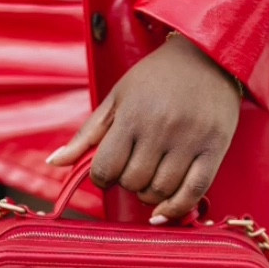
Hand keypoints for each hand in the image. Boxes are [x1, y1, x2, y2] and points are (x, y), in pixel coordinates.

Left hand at [48, 33, 241, 221]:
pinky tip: (165, 211)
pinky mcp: (214, 148)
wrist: (206, 56)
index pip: (105, 168)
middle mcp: (160, 129)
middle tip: (132, 171)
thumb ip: (87, 134)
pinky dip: (176, 208)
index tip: (107, 172)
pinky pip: (194, 191)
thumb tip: (53, 163)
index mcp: (132, 116)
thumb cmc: (155, 77)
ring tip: (150, 180)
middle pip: (133, 181)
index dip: (101, 178)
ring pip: (161, 190)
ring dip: (149, 195)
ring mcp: (189, 140)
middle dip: (127, 183)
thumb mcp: (116, 98)